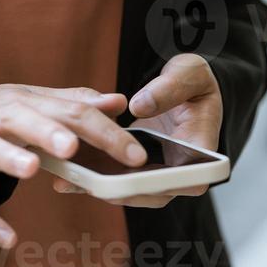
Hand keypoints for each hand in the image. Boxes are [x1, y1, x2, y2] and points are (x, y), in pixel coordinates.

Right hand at [0, 84, 142, 245]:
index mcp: (25, 103)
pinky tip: (8, 237)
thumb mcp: (34, 105)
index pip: (70, 112)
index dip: (104, 132)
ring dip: (9, 158)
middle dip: (47, 132)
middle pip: (23, 120)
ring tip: (31, 169)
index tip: (134, 155)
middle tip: (72, 147)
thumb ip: (74, 105)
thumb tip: (118, 102)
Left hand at [52, 53, 222, 207]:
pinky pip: (117, 179)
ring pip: (132, 190)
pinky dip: (93, 179)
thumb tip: (140, 107)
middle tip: (93, 186)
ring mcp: (158, 171)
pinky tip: (65, 176)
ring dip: (102, 188)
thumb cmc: (194, 80)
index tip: (133, 180)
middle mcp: (181, 168)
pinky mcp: (137, 168)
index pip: (190, 181)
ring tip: (70, 180)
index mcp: (201, 148)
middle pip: (155, 193)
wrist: (183, 86)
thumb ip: (169, 87)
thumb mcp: (189, 73)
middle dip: (122, 191)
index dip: (161, 186)